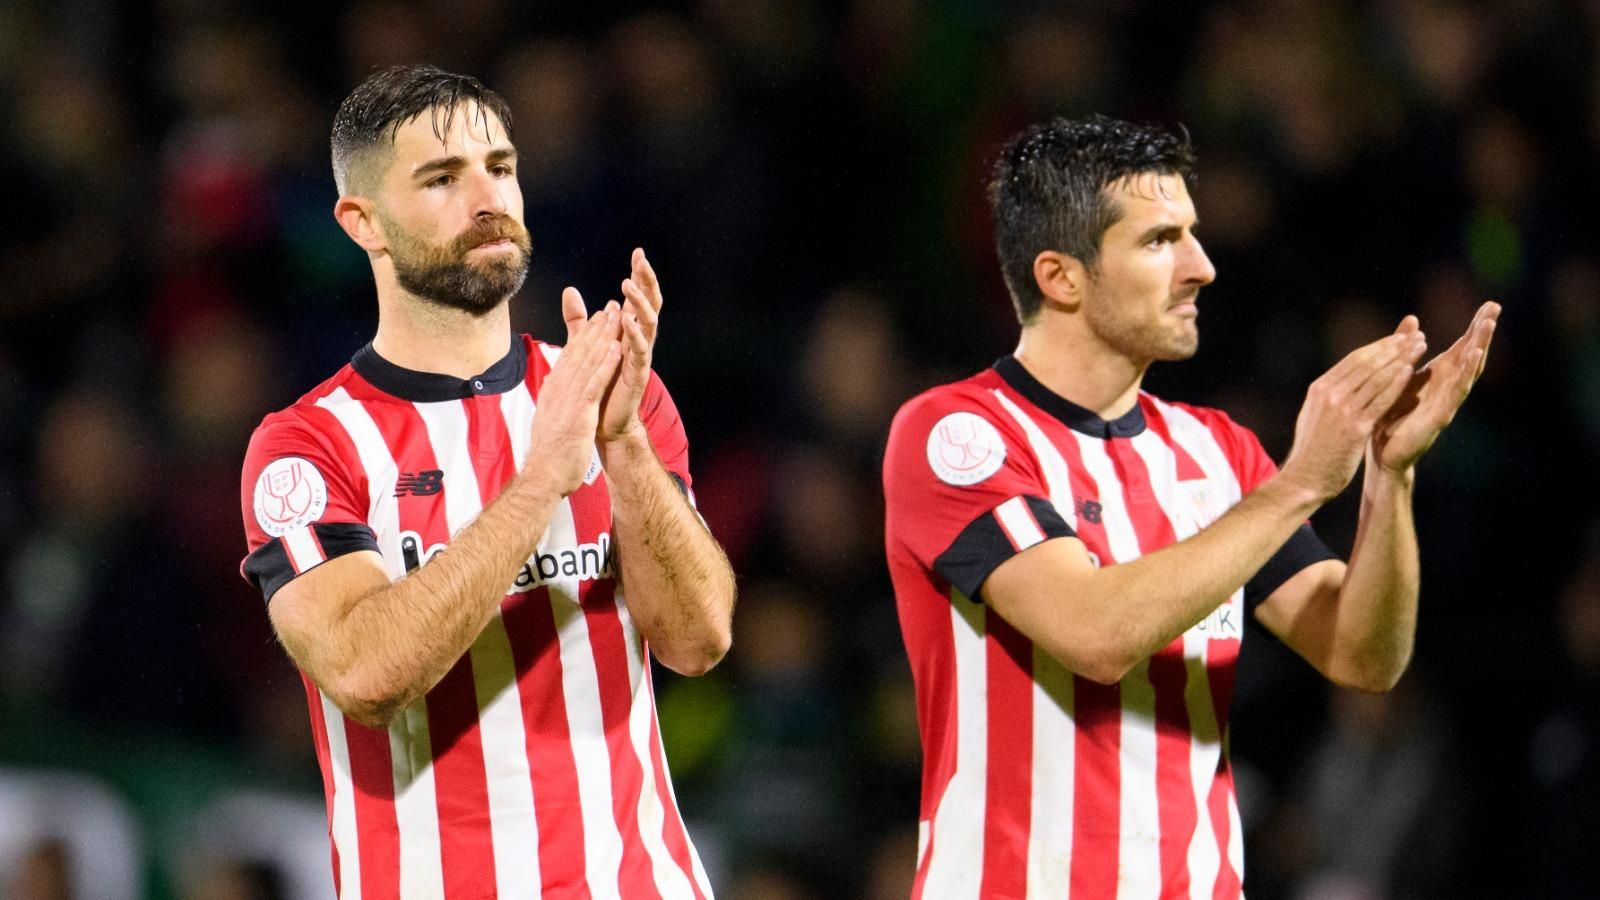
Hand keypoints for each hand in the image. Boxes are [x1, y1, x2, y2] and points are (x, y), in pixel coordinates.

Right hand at [526, 304, 623, 495]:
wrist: (543, 476)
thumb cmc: (549, 453)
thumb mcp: (550, 418)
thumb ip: (555, 399)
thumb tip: (553, 386)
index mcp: (553, 390)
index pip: (570, 356)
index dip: (584, 335)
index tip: (597, 318)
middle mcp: (558, 388)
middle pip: (579, 351)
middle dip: (597, 327)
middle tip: (611, 306)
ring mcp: (567, 399)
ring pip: (588, 361)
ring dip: (604, 337)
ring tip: (617, 317)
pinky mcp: (579, 412)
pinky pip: (594, 383)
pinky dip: (606, 364)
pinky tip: (617, 348)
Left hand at [562, 247, 661, 442]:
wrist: (603, 422)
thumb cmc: (600, 383)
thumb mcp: (586, 344)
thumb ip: (580, 320)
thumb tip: (570, 290)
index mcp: (630, 332)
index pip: (638, 298)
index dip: (639, 276)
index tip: (637, 253)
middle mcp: (639, 341)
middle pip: (650, 304)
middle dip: (646, 282)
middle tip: (641, 260)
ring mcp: (641, 356)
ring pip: (649, 324)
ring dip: (639, 304)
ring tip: (627, 287)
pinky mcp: (638, 374)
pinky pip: (640, 351)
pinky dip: (635, 335)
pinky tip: (628, 321)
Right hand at [1280, 327, 1428, 501]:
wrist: (1305, 479)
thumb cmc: (1314, 450)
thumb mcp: (1315, 414)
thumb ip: (1330, 395)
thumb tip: (1345, 380)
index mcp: (1319, 389)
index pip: (1354, 359)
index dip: (1380, 346)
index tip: (1399, 338)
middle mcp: (1329, 395)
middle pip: (1367, 363)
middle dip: (1394, 347)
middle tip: (1416, 336)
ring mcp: (1342, 411)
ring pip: (1376, 377)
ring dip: (1401, 359)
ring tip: (1420, 347)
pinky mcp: (1355, 428)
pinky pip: (1380, 400)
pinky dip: (1396, 384)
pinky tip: (1411, 372)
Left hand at [1370, 301, 1499, 473]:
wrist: (1384, 451)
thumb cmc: (1394, 412)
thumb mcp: (1400, 373)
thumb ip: (1407, 348)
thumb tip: (1413, 318)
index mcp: (1440, 375)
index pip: (1463, 346)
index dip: (1476, 326)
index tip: (1490, 304)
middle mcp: (1449, 387)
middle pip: (1472, 355)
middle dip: (1483, 333)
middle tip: (1494, 309)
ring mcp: (1448, 402)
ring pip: (1468, 374)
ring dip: (1478, 351)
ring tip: (1486, 330)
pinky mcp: (1440, 417)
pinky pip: (1455, 395)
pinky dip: (1464, 377)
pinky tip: (1471, 361)